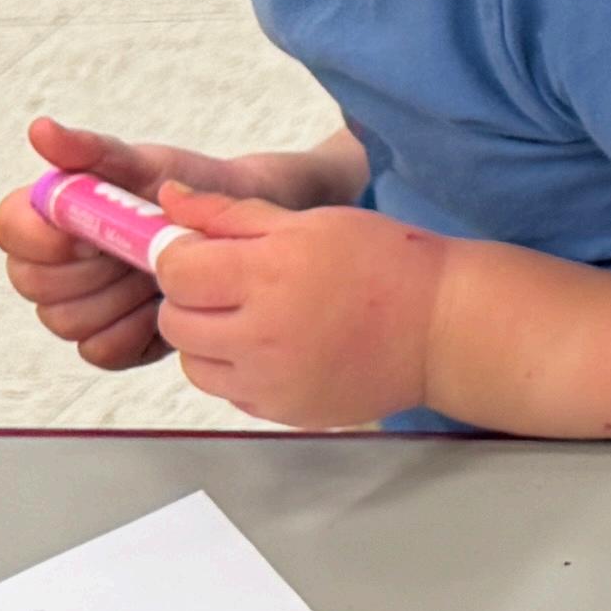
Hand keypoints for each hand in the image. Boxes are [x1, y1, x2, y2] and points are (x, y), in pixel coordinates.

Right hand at [0, 111, 348, 374]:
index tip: (91, 233)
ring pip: (67, 321)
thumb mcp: (147, 165)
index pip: (11, 232)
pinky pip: (101, 351)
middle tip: (142, 251)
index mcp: (49, 217)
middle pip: (34, 283)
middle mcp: (52, 267)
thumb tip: (40, 128)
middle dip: (90, 269)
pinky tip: (167, 304)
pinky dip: (137, 330)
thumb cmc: (189, 191)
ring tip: (160, 271)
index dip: (42, 237)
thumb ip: (92, 150)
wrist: (246, 231)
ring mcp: (79, 309)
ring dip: (119, 297)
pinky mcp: (113, 342)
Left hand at [146, 186, 455, 429]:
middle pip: (175, 321)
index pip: (175, 270)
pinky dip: (240, 370)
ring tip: (251, 319)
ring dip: (208, 340)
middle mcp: (262, 335)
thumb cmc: (386, 264)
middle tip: (228, 285)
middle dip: (191, 299)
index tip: (202, 252)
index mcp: (268, 274)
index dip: (180, 256)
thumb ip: (230, 213)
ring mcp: (272, 382)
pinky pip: (231, 392)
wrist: (443, 328)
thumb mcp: (310, 221)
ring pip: (194, 364)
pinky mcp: (284, 411)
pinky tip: (278, 348)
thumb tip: (167, 198)